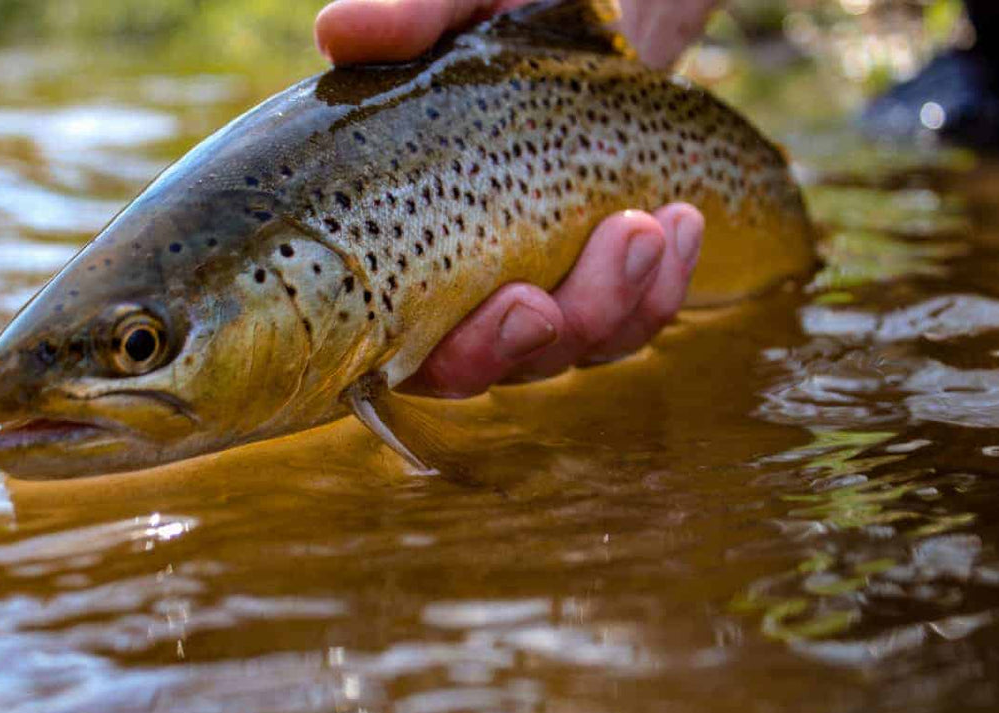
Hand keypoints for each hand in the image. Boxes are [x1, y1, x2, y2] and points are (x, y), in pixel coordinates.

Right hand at [315, 0, 710, 396]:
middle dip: (550, 333)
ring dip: (619, 301)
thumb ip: (408, 21)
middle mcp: (461, 297)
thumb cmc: (506, 30)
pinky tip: (681, 222)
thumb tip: (339, 34)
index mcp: (399, 251)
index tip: (523, 300)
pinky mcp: (601, 292)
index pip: (412, 347)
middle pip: (495, 368)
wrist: (592, 31)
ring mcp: (536, 300)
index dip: (461, 352)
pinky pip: (634, 322)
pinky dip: (662, 287)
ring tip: (651, 225)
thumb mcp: (462, 9)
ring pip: (572, 350)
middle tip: (606, 253)